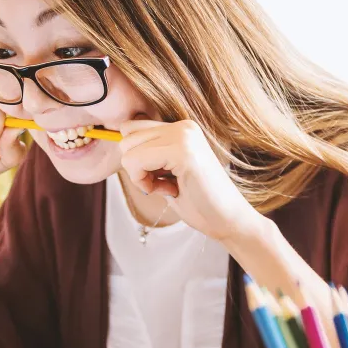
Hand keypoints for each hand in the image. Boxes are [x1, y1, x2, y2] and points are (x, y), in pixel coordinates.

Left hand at [118, 119, 264, 241]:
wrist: (228, 221)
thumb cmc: (198, 202)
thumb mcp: (167, 172)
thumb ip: (149, 155)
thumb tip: (118, 142)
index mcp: (181, 128)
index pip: (132, 129)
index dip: (136, 158)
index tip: (160, 177)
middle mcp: (183, 126)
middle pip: (126, 136)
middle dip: (136, 166)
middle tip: (164, 184)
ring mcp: (184, 136)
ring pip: (128, 149)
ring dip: (140, 175)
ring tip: (169, 186)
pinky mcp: (182, 151)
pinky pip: (136, 161)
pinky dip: (144, 182)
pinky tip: (170, 190)